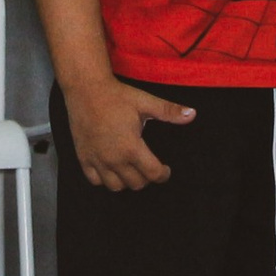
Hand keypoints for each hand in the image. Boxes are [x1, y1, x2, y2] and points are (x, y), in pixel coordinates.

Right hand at [62, 78, 194, 190]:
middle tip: (150, 167)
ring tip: (133, 169)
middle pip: (136, 183)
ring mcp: (97, 160)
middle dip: (147, 178)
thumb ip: (169, 111)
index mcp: (131, 147)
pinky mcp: (83, 158)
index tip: (166, 170)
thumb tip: (192, 114)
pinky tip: (112, 169)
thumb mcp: (145, 102)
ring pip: (116, 186)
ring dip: (127, 181)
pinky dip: (105, 179)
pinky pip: (95, 181)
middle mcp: (113, 158)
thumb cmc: (115, 95)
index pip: (153, 174)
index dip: (163, 174)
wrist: (86, 89)